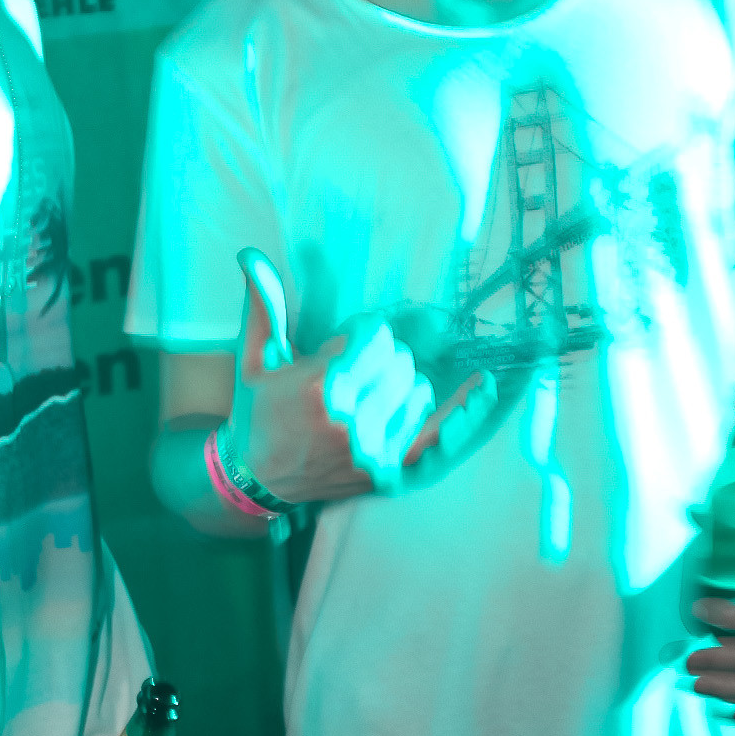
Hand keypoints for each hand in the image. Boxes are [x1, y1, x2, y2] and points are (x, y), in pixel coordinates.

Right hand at [229, 249, 494, 501]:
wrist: (255, 480)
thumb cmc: (256, 413)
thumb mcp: (253, 359)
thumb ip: (263, 307)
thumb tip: (252, 254)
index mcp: (318, 386)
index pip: (374, 336)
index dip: (360, 335)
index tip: (341, 345)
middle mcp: (349, 420)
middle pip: (399, 361)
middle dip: (379, 358)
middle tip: (351, 373)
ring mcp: (372, 450)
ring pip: (416, 390)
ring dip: (400, 384)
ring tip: (367, 396)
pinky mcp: (387, 473)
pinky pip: (438, 436)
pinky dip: (463, 409)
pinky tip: (482, 385)